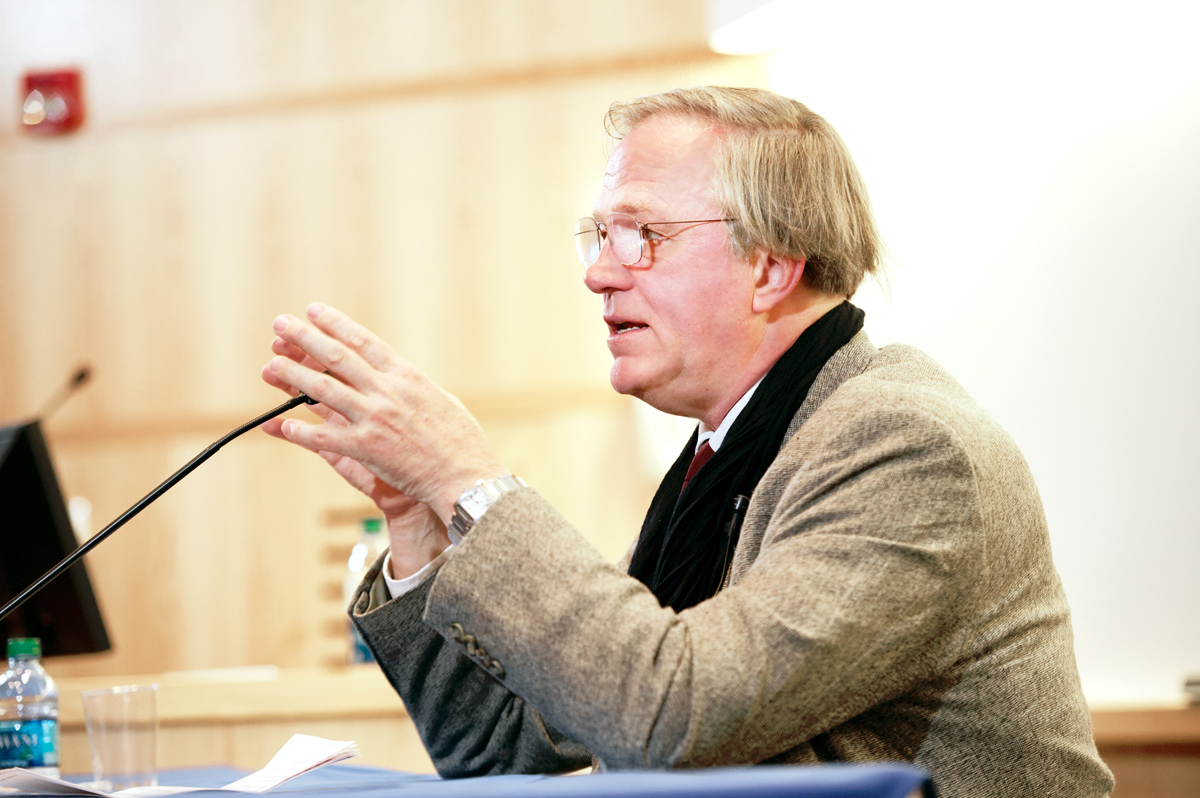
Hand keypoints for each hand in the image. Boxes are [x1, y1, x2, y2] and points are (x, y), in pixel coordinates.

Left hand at [261, 331, 452, 577]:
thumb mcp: (442, 400)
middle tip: (281, 324)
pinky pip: (324, 438)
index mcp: (407, 376)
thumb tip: (401, 378)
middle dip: (305, 338)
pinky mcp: (366, 449)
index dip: (336, 324)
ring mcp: (374, 419)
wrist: (465, 475)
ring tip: (271, 364)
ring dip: (294, 375)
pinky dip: (301, 431)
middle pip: (337, 358)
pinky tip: (281, 424)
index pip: (364, 342)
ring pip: (323, 391)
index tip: (314, 311)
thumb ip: (415, 388)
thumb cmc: (461, 440)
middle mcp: (387, 392)